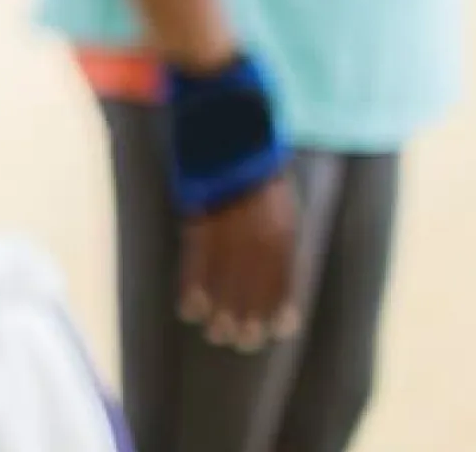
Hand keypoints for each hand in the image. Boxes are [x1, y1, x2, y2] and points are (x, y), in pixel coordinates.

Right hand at [180, 172, 302, 351]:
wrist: (231, 132)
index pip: (285, 276)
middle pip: (255, 283)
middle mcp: (259, 232)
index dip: (281, 306)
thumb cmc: (257, 170)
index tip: (278, 332)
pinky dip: (193, 286)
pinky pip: (196, 260)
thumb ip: (281, 236)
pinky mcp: (199, 218)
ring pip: (225, 278)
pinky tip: (190, 308)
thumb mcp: (282, 202)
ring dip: (220, 309)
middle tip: (242, 343)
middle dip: (249, 315)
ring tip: (216, 335)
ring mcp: (228, 227)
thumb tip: (282, 272)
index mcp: (284, 228)